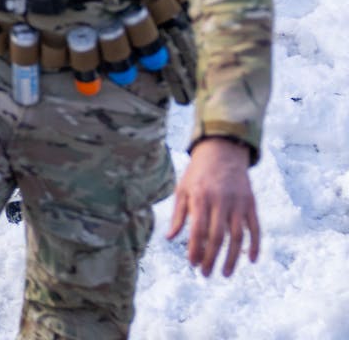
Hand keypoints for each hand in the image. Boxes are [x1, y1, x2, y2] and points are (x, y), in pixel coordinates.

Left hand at [166, 137, 259, 276]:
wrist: (222, 152)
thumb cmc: (198, 173)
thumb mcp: (182, 189)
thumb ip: (178, 214)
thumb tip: (169, 238)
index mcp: (200, 198)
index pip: (197, 230)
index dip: (195, 249)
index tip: (192, 264)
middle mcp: (220, 202)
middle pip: (217, 237)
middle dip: (211, 258)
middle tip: (206, 274)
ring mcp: (238, 203)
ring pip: (238, 237)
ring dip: (233, 258)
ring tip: (226, 273)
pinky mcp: (251, 204)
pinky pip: (255, 228)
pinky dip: (255, 245)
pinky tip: (251, 260)